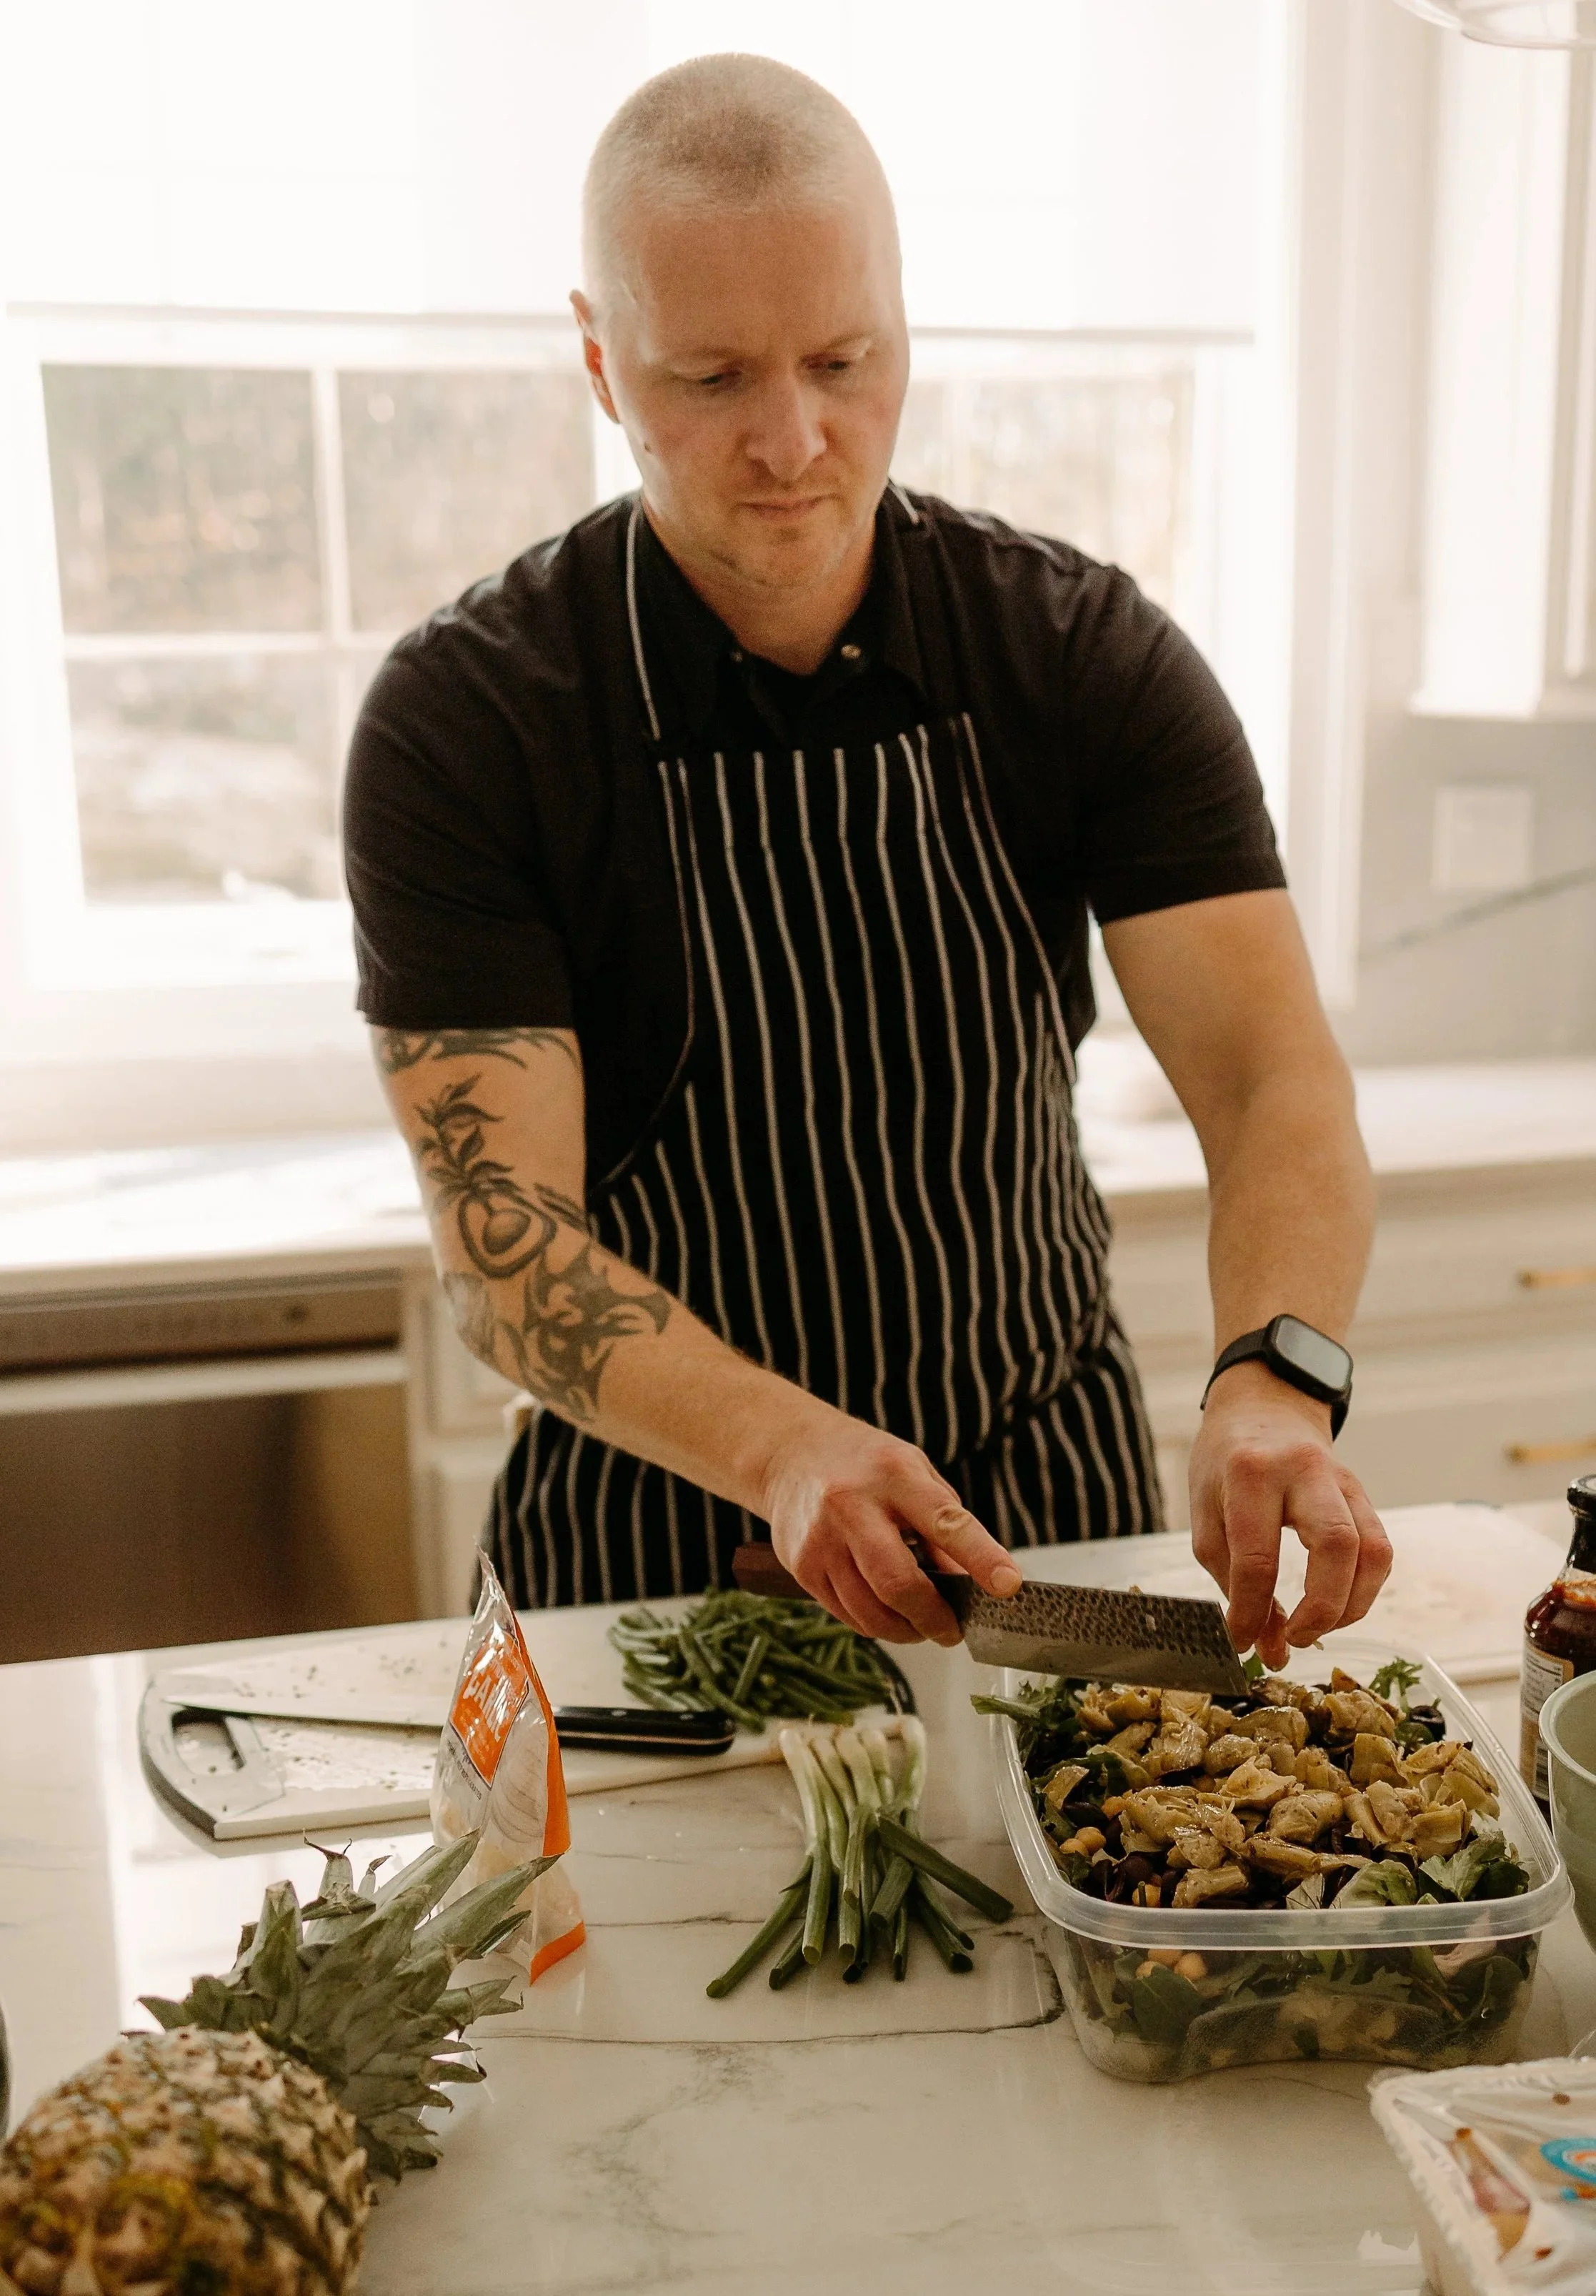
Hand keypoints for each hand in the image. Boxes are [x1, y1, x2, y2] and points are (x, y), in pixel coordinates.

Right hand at [757, 1408, 1021, 1643]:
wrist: (790, 1453)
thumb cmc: (866, 1465)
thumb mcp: (915, 1473)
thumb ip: (946, 1524)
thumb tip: (974, 1583)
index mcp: (894, 1474)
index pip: (945, 1521)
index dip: (981, 1556)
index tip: (1009, 1584)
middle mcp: (852, 1505)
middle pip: (898, 1583)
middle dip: (934, 1618)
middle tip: (952, 1630)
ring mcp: (821, 1539)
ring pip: (870, 1611)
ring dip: (905, 1630)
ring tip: (920, 1624)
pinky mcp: (801, 1566)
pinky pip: (847, 1615)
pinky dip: (875, 1623)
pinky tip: (886, 1612)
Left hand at [1188, 1362, 1391, 1670]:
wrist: (1264, 1407)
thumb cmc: (1226, 1462)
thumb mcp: (1206, 1510)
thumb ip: (1230, 1578)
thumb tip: (1264, 1643)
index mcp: (1251, 1472)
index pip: (1257, 1556)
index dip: (1250, 1611)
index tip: (1242, 1641)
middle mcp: (1305, 1472)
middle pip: (1336, 1545)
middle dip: (1322, 1608)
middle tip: (1296, 1638)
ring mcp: (1342, 1481)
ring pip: (1372, 1549)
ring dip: (1352, 1605)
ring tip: (1317, 1628)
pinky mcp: (1363, 1495)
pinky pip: (1380, 1548)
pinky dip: (1364, 1588)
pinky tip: (1336, 1604)